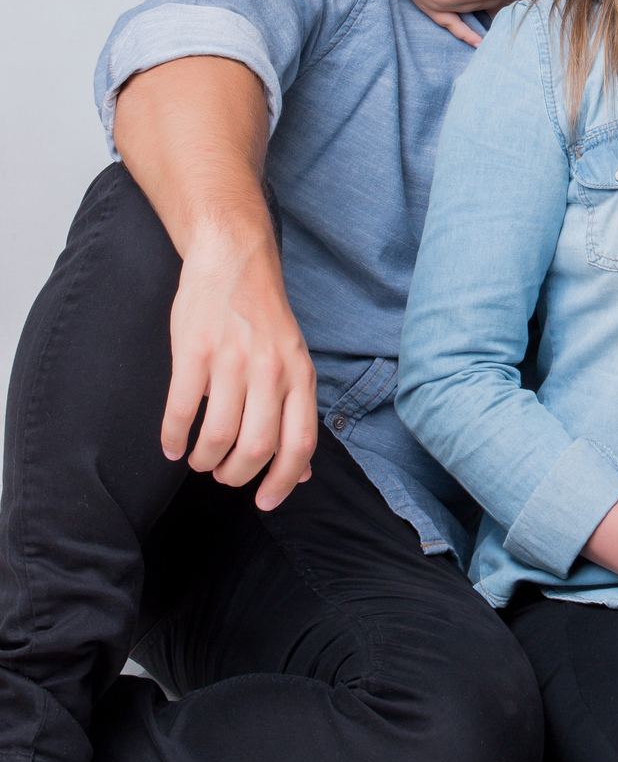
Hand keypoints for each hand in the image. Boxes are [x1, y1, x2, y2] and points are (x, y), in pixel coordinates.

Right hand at [162, 221, 318, 510]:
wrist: (234, 258)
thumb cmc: (263, 316)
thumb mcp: (293, 362)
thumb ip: (296, 413)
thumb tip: (299, 472)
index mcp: (300, 374)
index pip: (300, 443)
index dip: (282, 482)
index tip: (265, 502)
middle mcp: (271, 369)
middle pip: (257, 447)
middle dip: (237, 475)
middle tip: (223, 475)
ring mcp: (232, 359)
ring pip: (219, 435)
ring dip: (205, 459)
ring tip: (199, 459)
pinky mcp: (195, 350)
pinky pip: (182, 410)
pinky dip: (174, 438)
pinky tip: (172, 445)